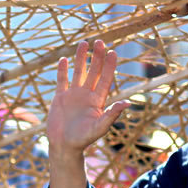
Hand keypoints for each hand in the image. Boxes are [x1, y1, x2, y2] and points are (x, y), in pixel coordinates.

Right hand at [48, 41, 131, 160]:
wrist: (64, 146)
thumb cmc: (83, 139)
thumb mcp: (100, 127)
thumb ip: (112, 114)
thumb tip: (127, 103)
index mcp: (98, 101)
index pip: (106, 79)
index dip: (110, 65)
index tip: (113, 52)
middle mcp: (87, 95)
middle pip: (94, 71)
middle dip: (97, 57)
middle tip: (99, 41)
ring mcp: (73, 95)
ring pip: (78, 72)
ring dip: (81, 58)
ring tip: (83, 43)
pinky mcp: (60, 98)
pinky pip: (62, 80)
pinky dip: (63, 70)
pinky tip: (64, 59)